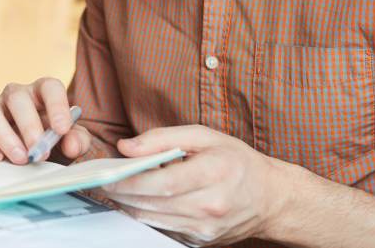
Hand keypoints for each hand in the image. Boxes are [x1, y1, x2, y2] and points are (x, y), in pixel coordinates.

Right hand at [0, 77, 90, 164]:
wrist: (33, 157)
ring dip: (3, 134)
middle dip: (28, 125)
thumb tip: (70, 143)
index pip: (50, 87)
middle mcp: (16, 95)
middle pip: (16, 97)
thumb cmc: (53, 143)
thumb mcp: (70, 142)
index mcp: (42, 93)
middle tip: (38, 152)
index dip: (56, 105)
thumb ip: (77, 140)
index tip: (62, 130)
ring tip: (19, 158)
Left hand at [92, 125, 374, 247]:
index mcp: (214, 173)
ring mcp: (207, 228)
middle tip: (103, 180)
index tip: (107, 174)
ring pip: (154, 219)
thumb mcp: (204, 136)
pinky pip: (164, 228)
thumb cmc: (236, 160)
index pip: (162, 182)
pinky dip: (147, 215)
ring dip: (130, 205)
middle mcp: (211, 205)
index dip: (129, 180)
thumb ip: (162, 137)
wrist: (271, 197)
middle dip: (122, 193)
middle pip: (153, 203)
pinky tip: (138, 201)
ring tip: (116, 189)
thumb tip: (127, 146)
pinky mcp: (202, 241)